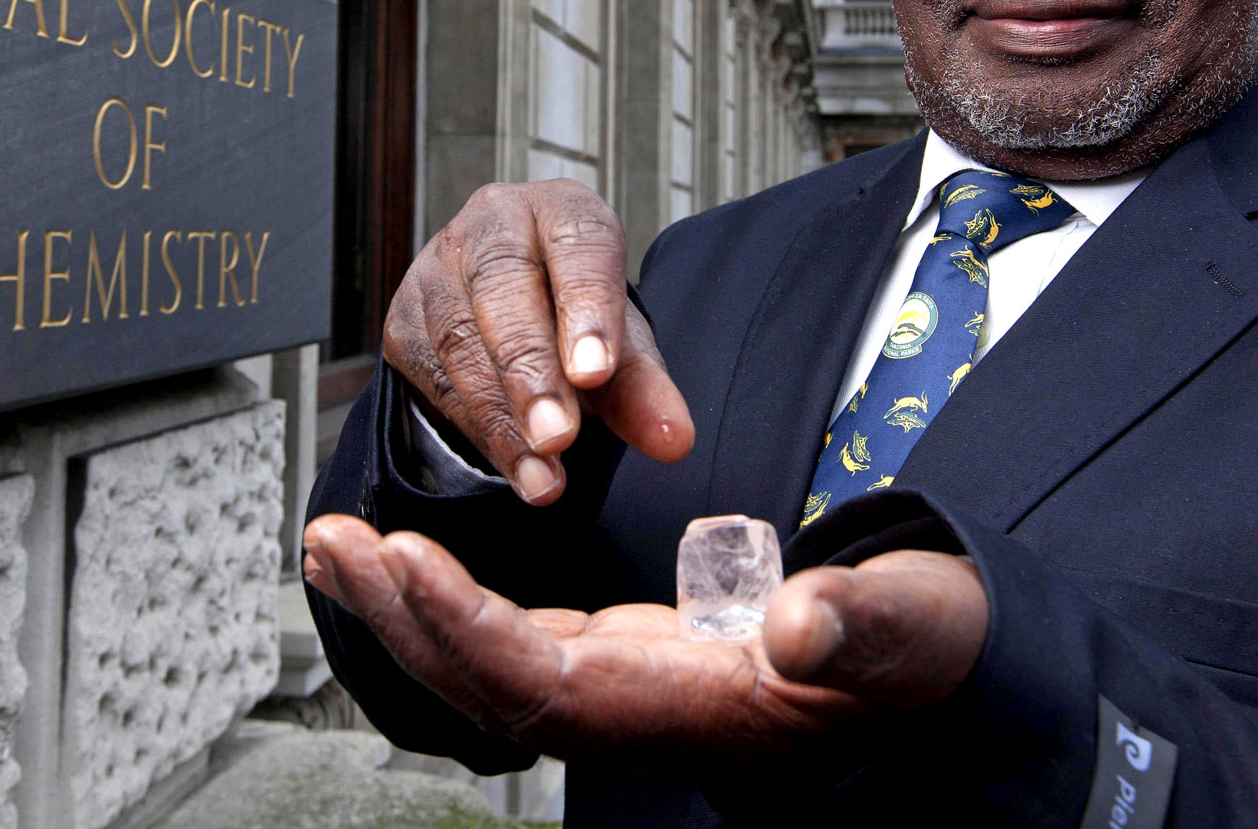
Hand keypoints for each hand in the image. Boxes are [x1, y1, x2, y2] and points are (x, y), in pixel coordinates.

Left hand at [302, 514, 988, 769]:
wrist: (924, 680)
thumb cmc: (917, 653)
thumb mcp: (915, 626)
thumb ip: (864, 623)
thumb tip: (802, 622)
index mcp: (692, 709)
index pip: (549, 682)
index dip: (468, 626)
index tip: (404, 556)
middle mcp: (637, 714)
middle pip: (490, 684)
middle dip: (404, 616)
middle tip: (332, 542)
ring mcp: (620, 693)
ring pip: (487, 669)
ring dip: (408, 610)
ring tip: (339, 546)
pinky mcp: (616, 663)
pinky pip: (509, 646)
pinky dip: (449, 605)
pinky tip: (409, 565)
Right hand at [383, 180, 693, 503]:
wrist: (507, 311)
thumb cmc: (574, 315)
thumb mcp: (620, 345)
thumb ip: (644, 388)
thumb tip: (673, 440)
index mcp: (561, 210)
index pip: (577, 244)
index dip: (587, 306)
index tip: (595, 374)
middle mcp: (492, 222)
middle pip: (502, 285)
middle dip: (531, 368)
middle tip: (560, 437)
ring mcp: (436, 267)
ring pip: (459, 337)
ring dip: (501, 416)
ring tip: (543, 475)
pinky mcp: (403, 318)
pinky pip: (434, 375)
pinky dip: (475, 426)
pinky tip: (511, 463)